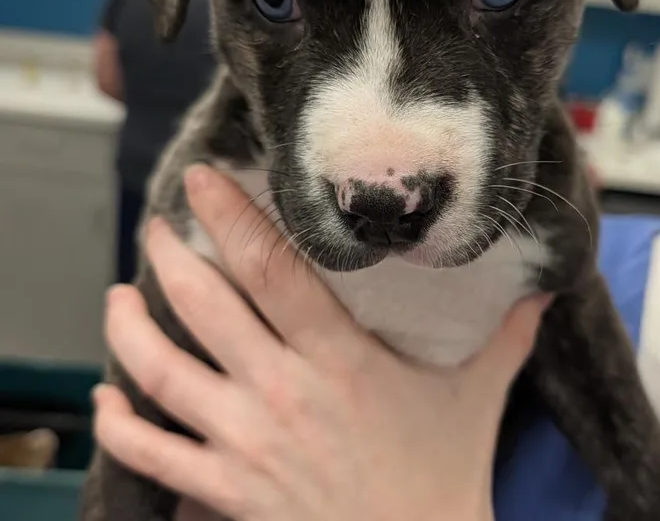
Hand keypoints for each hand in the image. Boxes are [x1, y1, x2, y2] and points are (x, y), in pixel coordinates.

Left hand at [93, 165, 550, 520]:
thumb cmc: (442, 480)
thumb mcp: (477, 398)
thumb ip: (507, 337)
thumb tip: (543, 291)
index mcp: (340, 359)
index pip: (273, 269)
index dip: (232, 217)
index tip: (202, 180)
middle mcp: (284, 392)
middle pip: (207, 306)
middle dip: (172, 256)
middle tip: (158, 225)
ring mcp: (248, 443)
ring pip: (164, 374)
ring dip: (131, 328)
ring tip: (119, 293)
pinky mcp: (227, 491)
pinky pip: (155, 452)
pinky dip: (120, 422)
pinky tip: (105, 394)